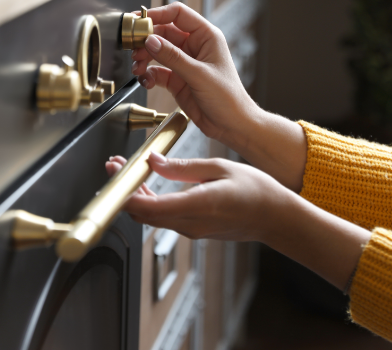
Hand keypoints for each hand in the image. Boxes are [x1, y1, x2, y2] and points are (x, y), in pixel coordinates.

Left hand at [105, 152, 293, 241]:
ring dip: (135, 196)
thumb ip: (182, 166)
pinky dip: (149, 202)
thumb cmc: (256, 192)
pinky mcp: (193, 230)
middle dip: (124, 191)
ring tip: (128, 172)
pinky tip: (147, 185)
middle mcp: (191, 224)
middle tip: (115, 167)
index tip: (114, 173)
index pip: (149, 207)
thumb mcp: (219, 167)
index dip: (124, 192)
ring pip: (151, 217)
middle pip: (143, 214)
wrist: (276, 218)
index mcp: (198, 206)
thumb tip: (154, 160)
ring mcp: (191, 230)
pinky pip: (163, 218)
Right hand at [131, 3, 307, 191]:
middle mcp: (194, 47)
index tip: (140, 20)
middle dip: (146, 39)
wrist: (232, 126)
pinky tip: (146, 80)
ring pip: (157, 52)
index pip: (178, 14)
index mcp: (206, 36)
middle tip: (133, 47)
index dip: (157, 14)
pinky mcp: (177, 79)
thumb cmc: (229, 98)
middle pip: (163, 32)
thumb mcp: (199, 74)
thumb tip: (151, 41)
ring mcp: (184, 63)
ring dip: (144, 58)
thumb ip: (173, 57)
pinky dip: (148, 75)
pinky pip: (157, 71)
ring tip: (137, 66)